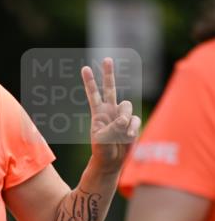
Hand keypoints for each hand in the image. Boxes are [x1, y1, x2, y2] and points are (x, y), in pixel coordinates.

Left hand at [81, 58, 140, 172]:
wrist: (111, 161)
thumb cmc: (102, 150)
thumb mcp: (102, 138)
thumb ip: (113, 126)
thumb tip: (125, 119)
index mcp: (98, 113)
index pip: (93, 94)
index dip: (90, 82)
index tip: (84, 69)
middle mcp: (110, 111)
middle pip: (110, 88)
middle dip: (108, 73)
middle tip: (107, 59)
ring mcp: (121, 115)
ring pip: (127, 105)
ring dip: (124, 117)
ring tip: (121, 130)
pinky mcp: (131, 123)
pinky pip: (134, 119)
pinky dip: (132, 127)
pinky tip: (128, 135)